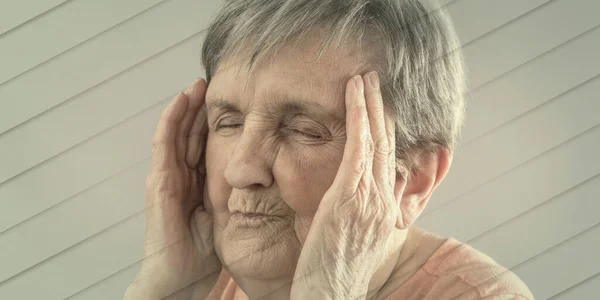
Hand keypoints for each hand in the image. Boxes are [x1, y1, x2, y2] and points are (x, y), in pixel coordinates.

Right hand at [124, 79, 221, 299]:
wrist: (180, 277)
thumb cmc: (201, 252)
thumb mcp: (224, 214)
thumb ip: (230, 193)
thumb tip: (255, 176)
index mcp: (195, 183)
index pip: (202, 146)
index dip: (210, 123)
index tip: (227, 103)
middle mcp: (179, 176)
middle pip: (189, 135)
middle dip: (199, 109)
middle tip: (211, 83)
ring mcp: (167, 177)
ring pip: (176, 133)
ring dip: (185, 107)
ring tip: (197, 84)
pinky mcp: (159, 182)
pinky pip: (164, 145)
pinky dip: (170, 122)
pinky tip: (180, 102)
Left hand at [290, 72, 405, 299]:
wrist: (330, 293)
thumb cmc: (333, 270)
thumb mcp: (351, 237)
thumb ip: (355, 210)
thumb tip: (348, 193)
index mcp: (385, 208)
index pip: (389, 159)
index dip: (386, 129)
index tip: (381, 106)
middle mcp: (384, 199)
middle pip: (387, 143)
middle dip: (381, 108)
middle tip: (376, 80)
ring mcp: (369, 197)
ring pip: (375, 139)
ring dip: (369, 104)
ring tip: (365, 77)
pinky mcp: (350, 196)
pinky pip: (357, 147)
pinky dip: (357, 116)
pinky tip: (353, 93)